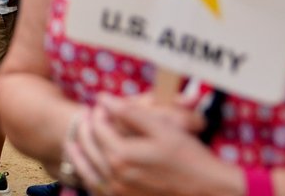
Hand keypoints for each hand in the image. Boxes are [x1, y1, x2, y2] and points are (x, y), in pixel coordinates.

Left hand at [68, 96, 222, 195]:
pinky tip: (87, 166)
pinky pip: (97, 187)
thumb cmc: (189, 158)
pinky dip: (88, 174)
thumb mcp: (162, 128)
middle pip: (90, 147)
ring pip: (88, 170)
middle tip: (86, 115)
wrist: (210, 191)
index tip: (101, 103)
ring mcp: (120, 192)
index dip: (98, 112)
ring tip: (74, 140)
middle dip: (86, 128)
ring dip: (79, 152)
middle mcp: (116, 176)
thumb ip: (129, 112)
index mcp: (122, 155)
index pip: (98, 127)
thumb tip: (103, 98)